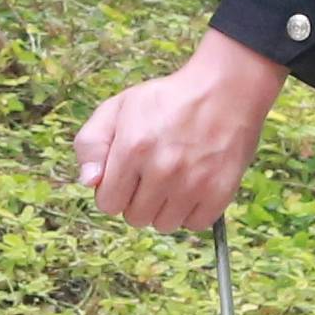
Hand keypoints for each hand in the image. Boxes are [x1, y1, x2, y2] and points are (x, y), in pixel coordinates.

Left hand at [75, 32, 292, 235]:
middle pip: (135, 218)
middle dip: (138, 199)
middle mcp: (162, 169)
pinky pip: (195, 224)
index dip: (114, 190)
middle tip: (152, 173)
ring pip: (164, 225)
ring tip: (173, 179)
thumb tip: (89, 182)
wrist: (225, 88)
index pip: (108, 203)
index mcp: (132, 148)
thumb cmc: (167, 99)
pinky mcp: (220, 191)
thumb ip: (91, 143)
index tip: (127, 175)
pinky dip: (192, 211)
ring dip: (164, 208)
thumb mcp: (118, 107)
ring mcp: (193, 183)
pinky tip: (193, 186)